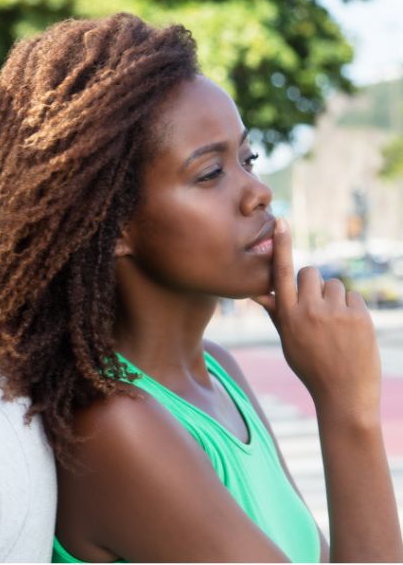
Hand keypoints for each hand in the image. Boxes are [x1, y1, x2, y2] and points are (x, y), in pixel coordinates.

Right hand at [253, 218, 380, 417]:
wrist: (344, 394)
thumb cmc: (311, 366)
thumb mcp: (288, 341)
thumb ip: (277, 312)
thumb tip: (258, 291)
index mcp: (287, 316)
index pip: (281, 273)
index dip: (282, 245)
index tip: (282, 221)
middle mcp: (309, 310)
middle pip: (310, 273)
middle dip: (314, 284)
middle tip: (318, 308)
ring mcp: (335, 312)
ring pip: (334, 284)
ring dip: (335, 298)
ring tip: (336, 325)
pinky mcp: (358, 315)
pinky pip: (353, 296)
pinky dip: (352, 308)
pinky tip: (350, 330)